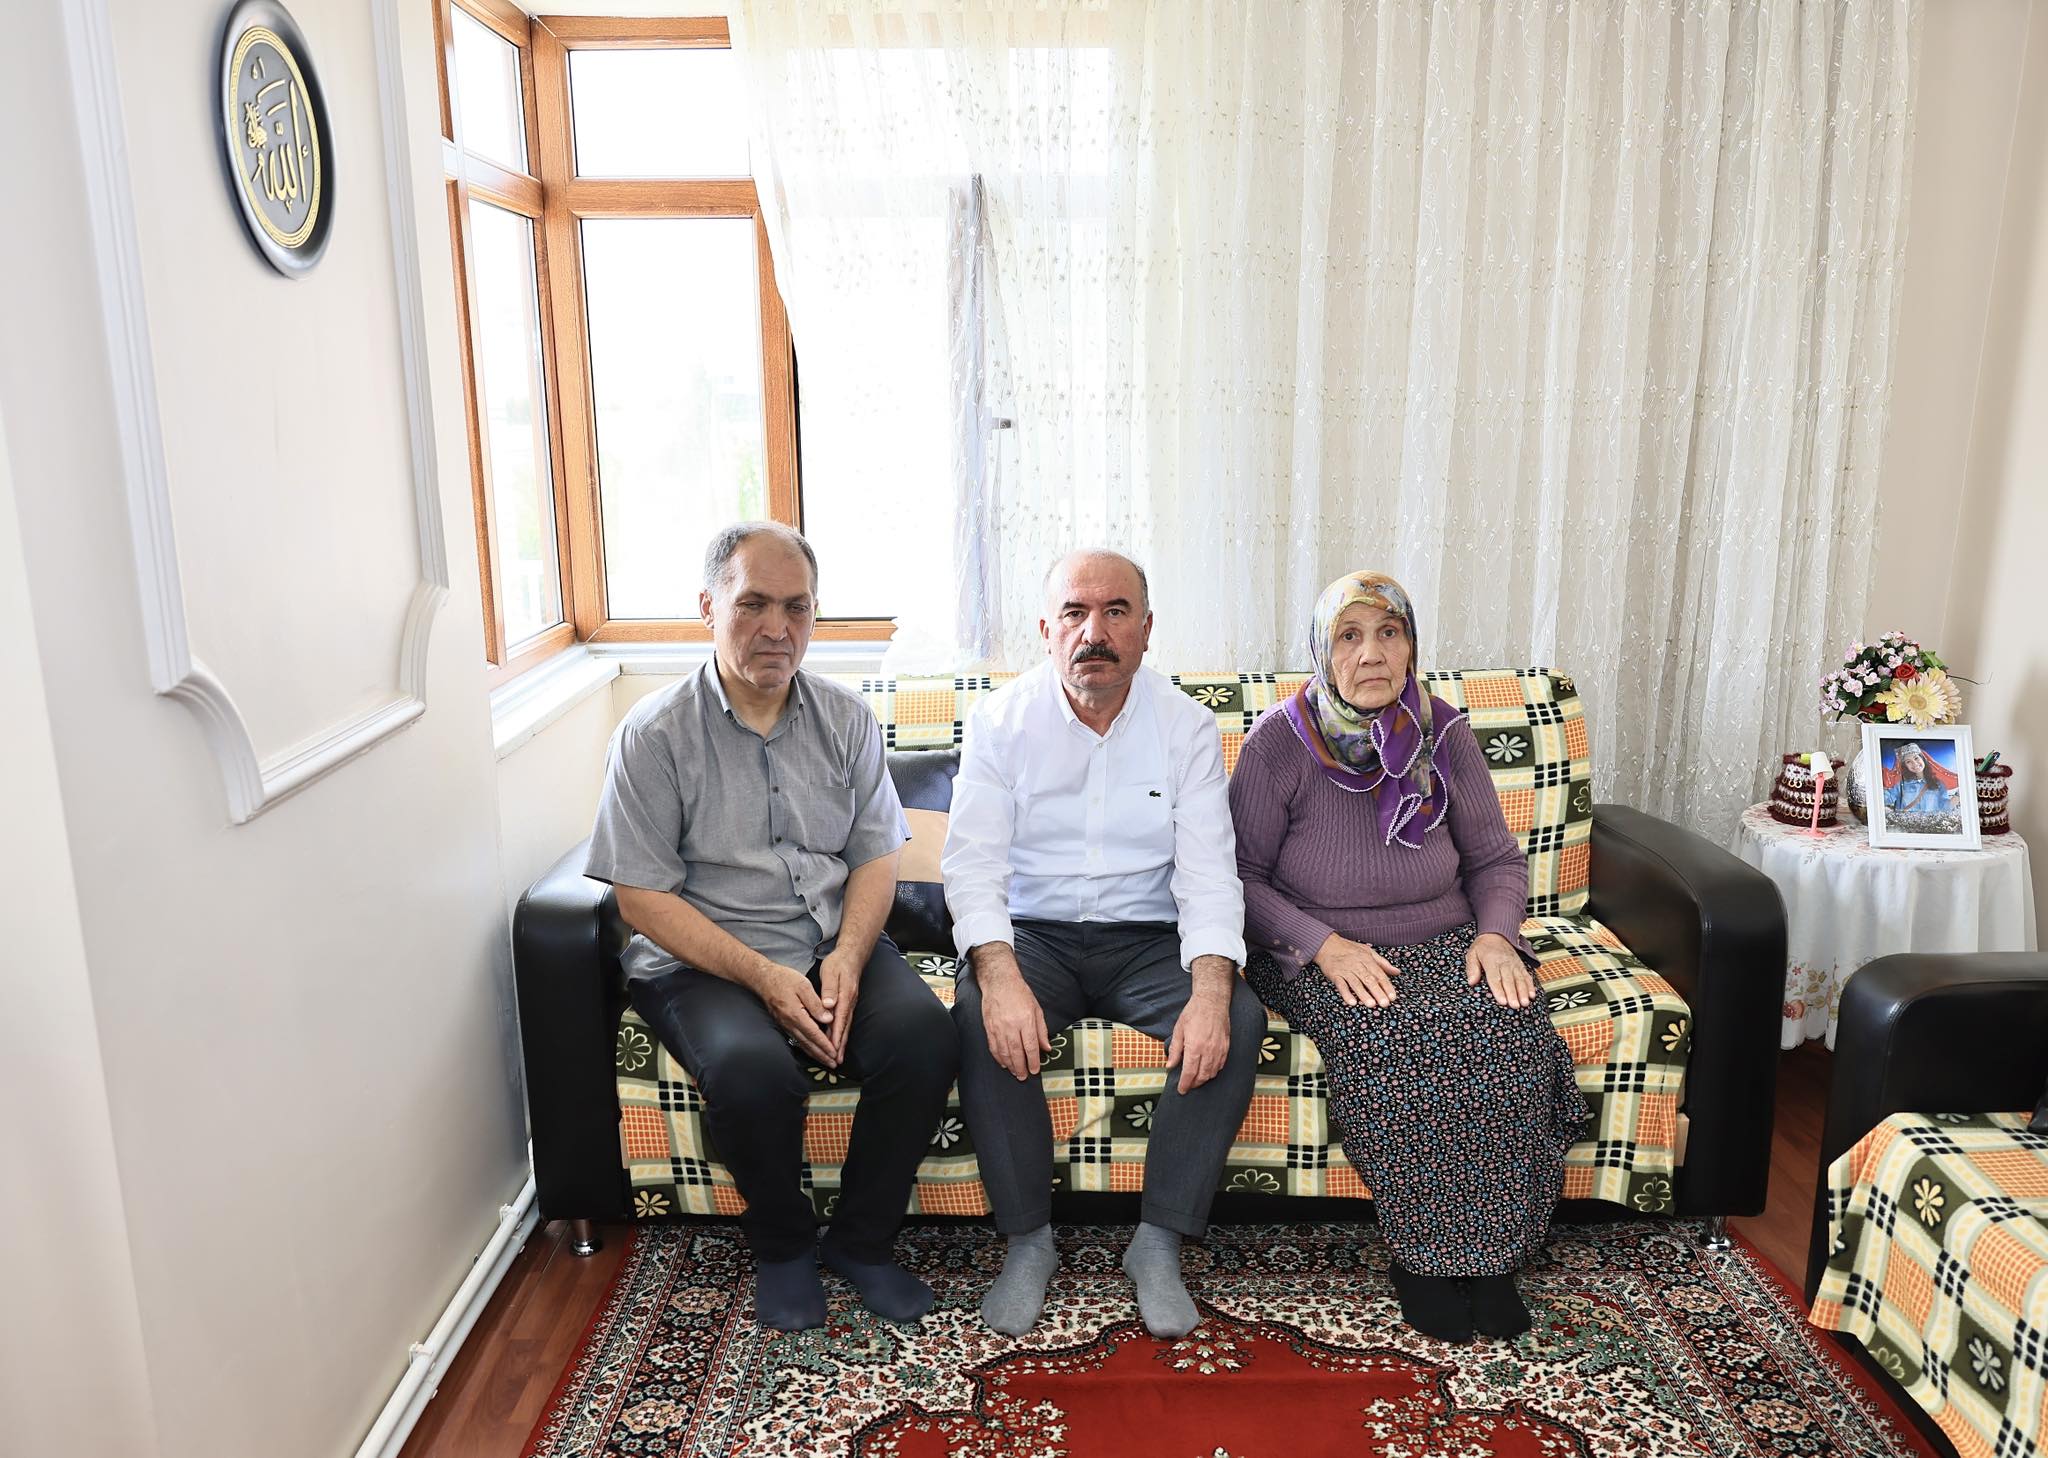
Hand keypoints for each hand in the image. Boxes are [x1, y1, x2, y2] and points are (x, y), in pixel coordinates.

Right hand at [749, 959, 838, 1065]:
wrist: (763, 979)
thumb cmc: (784, 979)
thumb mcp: (803, 986)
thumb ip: (816, 1004)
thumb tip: (828, 1019)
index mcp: (796, 1014)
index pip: (814, 1034)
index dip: (825, 1045)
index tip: (834, 1053)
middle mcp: (789, 1023)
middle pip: (808, 1043)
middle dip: (821, 1055)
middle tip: (833, 1064)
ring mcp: (785, 1025)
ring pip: (802, 1043)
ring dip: (815, 1054)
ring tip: (825, 1061)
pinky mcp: (784, 1024)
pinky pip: (797, 1039)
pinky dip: (806, 1047)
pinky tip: (812, 1050)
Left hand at [818, 948, 863, 1061]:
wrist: (852, 956)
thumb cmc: (838, 963)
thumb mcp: (830, 973)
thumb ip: (829, 989)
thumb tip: (829, 1004)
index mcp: (844, 996)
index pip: (839, 1019)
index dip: (835, 1035)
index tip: (832, 1048)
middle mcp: (849, 1002)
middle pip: (844, 1027)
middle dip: (840, 1044)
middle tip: (836, 1060)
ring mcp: (850, 1004)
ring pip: (846, 1026)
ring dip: (842, 1042)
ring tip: (838, 1056)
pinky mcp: (849, 1004)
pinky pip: (845, 1022)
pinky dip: (842, 1034)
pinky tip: (839, 1042)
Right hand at [972, 944, 1051, 1079]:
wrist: (999, 982)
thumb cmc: (1020, 994)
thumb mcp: (1037, 1009)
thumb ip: (1041, 1030)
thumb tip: (1046, 1048)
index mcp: (1026, 1020)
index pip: (1030, 1046)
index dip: (1033, 1061)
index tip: (1035, 1070)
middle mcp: (1012, 1025)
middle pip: (1016, 1052)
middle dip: (1020, 1067)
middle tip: (1023, 1077)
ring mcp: (998, 1027)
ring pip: (1004, 1052)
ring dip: (1010, 1065)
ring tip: (1015, 1072)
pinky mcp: (989, 1027)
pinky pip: (993, 1046)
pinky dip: (998, 1057)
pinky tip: (1003, 1063)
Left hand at [1166, 985, 1232, 1094]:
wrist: (1212, 1002)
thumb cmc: (1193, 1013)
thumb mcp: (1179, 1030)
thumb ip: (1175, 1050)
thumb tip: (1170, 1065)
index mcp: (1195, 1047)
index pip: (1190, 1073)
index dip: (1185, 1084)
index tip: (1181, 1090)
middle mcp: (1208, 1051)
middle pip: (1202, 1076)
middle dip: (1194, 1084)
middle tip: (1187, 1086)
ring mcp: (1219, 1050)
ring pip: (1212, 1072)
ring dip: (1204, 1079)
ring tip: (1196, 1080)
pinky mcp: (1226, 1047)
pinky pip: (1221, 1065)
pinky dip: (1214, 1071)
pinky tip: (1208, 1070)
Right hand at [1314, 933, 1400, 1007]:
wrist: (1327, 945)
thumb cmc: (1349, 949)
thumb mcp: (1368, 952)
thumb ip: (1383, 963)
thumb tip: (1397, 972)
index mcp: (1367, 959)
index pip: (1379, 974)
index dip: (1386, 986)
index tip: (1392, 997)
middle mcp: (1357, 965)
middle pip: (1369, 979)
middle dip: (1378, 992)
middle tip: (1385, 1004)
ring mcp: (1345, 970)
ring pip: (1356, 983)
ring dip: (1363, 994)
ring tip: (1371, 1005)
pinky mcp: (1335, 975)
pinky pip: (1341, 985)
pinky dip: (1346, 993)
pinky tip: (1352, 1002)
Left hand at [1465, 932, 1535, 1007]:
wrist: (1497, 934)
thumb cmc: (1482, 947)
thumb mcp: (1472, 954)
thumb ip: (1472, 968)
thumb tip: (1471, 982)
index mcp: (1491, 962)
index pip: (1495, 978)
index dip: (1499, 991)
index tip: (1503, 1002)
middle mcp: (1504, 964)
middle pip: (1509, 981)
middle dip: (1513, 994)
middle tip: (1515, 1006)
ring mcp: (1514, 965)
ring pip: (1520, 980)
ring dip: (1523, 992)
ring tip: (1525, 1003)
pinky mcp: (1520, 965)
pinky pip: (1526, 976)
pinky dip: (1530, 986)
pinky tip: (1532, 995)